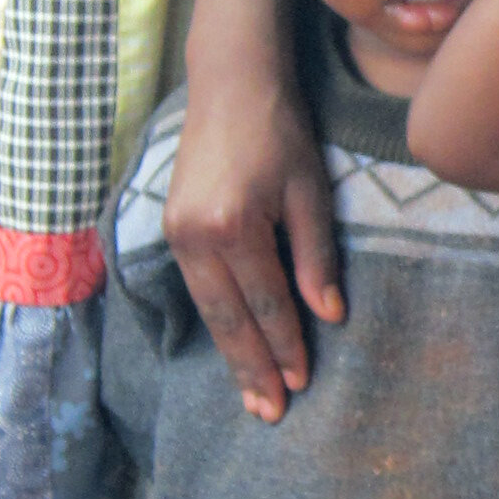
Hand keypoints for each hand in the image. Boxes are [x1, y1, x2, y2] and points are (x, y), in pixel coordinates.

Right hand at [165, 57, 343, 421]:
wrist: (229, 84)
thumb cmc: (281, 131)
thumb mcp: (311, 190)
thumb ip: (316, 256)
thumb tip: (328, 316)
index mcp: (235, 225)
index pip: (267, 302)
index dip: (286, 346)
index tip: (302, 384)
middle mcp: (197, 236)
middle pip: (230, 318)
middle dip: (252, 368)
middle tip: (270, 414)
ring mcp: (176, 233)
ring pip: (208, 310)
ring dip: (231, 355)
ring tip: (251, 396)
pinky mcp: (170, 228)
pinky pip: (196, 289)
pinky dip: (216, 322)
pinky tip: (231, 346)